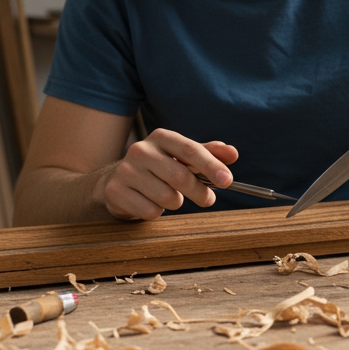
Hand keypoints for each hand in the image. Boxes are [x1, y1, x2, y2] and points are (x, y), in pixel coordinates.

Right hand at [95, 129, 238, 220]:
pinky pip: (150, 211)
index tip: (228, 181)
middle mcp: (141, 150)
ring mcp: (126, 170)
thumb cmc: (158, 168)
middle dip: (200, 192)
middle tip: (208, 199)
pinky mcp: (116, 191)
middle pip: (181, 177)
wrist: (117, 180)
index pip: (191, 150)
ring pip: (167, 197)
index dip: (212, 166)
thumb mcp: (182, 157)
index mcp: (161, 137)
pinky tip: (150, 203)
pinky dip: (157, 212)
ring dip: (176, 202)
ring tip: (169, 196)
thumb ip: (208, 154)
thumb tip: (232, 153)